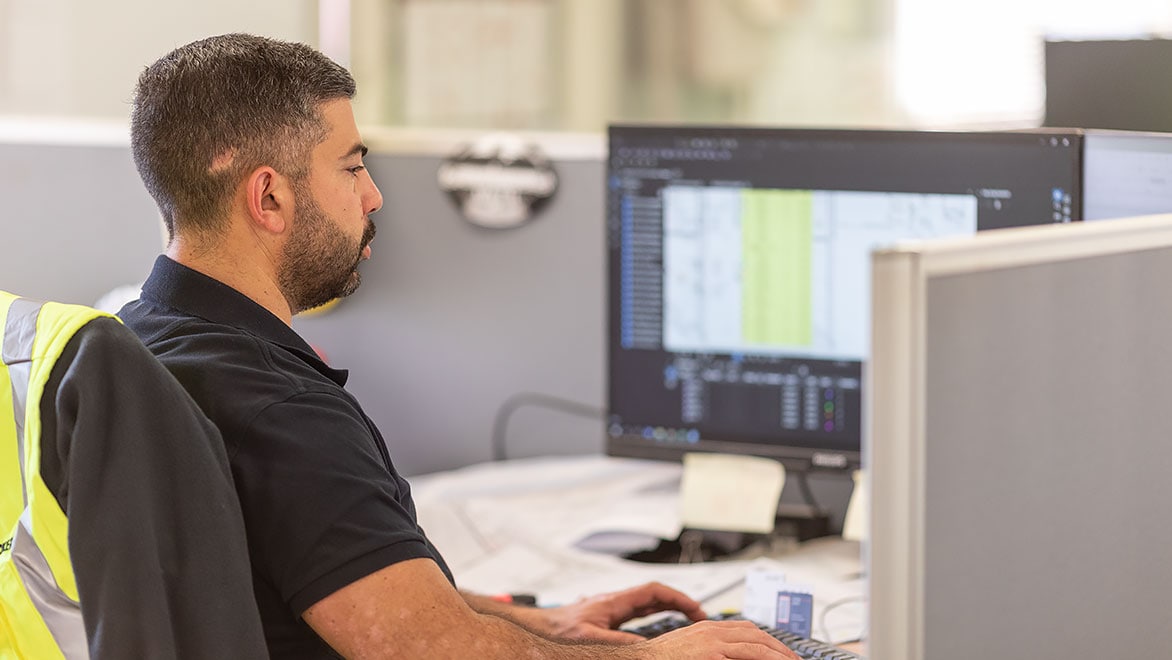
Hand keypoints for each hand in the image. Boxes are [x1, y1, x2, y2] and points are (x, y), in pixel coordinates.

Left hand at [537, 581, 706, 643]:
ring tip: (686, 620)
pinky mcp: (607, 617)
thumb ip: (620, 642)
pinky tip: (659, 626)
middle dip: (679, 603)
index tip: (695, 608)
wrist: (540, 628)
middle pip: (655, 596)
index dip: (678, 597)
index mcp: (615, 601)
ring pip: (647, 604)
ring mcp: (612, 608)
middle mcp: (616, 602)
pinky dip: (654, 617)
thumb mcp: (592, 637)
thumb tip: (647, 648)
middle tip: (699, 616)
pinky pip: (637, 614)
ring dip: (668, 610)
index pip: (654, 591)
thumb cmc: (558, 630)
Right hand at [639, 620, 801, 658]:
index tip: (780, 650)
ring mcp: (713, 642)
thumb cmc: (663, 659)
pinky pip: (748, 655)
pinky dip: (766, 659)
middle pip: (756, 634)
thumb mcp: (691, 650)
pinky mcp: (712, 653)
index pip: (746, 629)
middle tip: (794, 659)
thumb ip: (711, 651)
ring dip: (778, 655)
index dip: (767, 640)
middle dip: (778, 647)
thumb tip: (727, 656)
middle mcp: (712, 630)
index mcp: (708, 628)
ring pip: (756, 644)